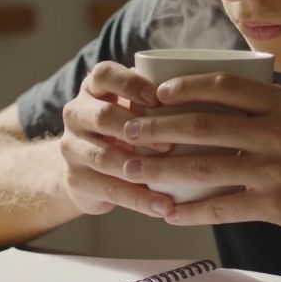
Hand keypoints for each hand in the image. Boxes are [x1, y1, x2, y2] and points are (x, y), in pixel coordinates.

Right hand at [59, 61, 177, 218]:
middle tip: (170, 145)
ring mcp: (72, 147)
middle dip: (138, 130)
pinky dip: (139, 200)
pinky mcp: (75, 179)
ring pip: (104, 157)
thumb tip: (208, 97)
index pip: (103, 74)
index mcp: (93, 89)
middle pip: (102, 116)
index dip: (129, 84)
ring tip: (173, 177)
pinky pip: (109, 190)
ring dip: (141, 169)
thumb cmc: (125, 130)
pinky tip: (163, 207)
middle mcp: (76, 113)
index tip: (157, 98)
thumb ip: (157, 101)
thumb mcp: (134, 109)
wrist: (87, 169)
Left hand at [118, 72, 280, 240]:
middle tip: (127, 132)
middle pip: (201, 124)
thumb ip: (266, 109)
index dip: (183, 87)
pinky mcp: (278, 204)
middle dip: (156, 128)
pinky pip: (222, 207)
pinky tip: (169, 213)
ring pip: (203, 166)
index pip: (222, 85)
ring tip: (134, 172)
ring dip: (161, 170)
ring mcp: (276, 169)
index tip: (154, 93)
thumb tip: (216, 101)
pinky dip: (191, 211)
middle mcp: (276, 131)